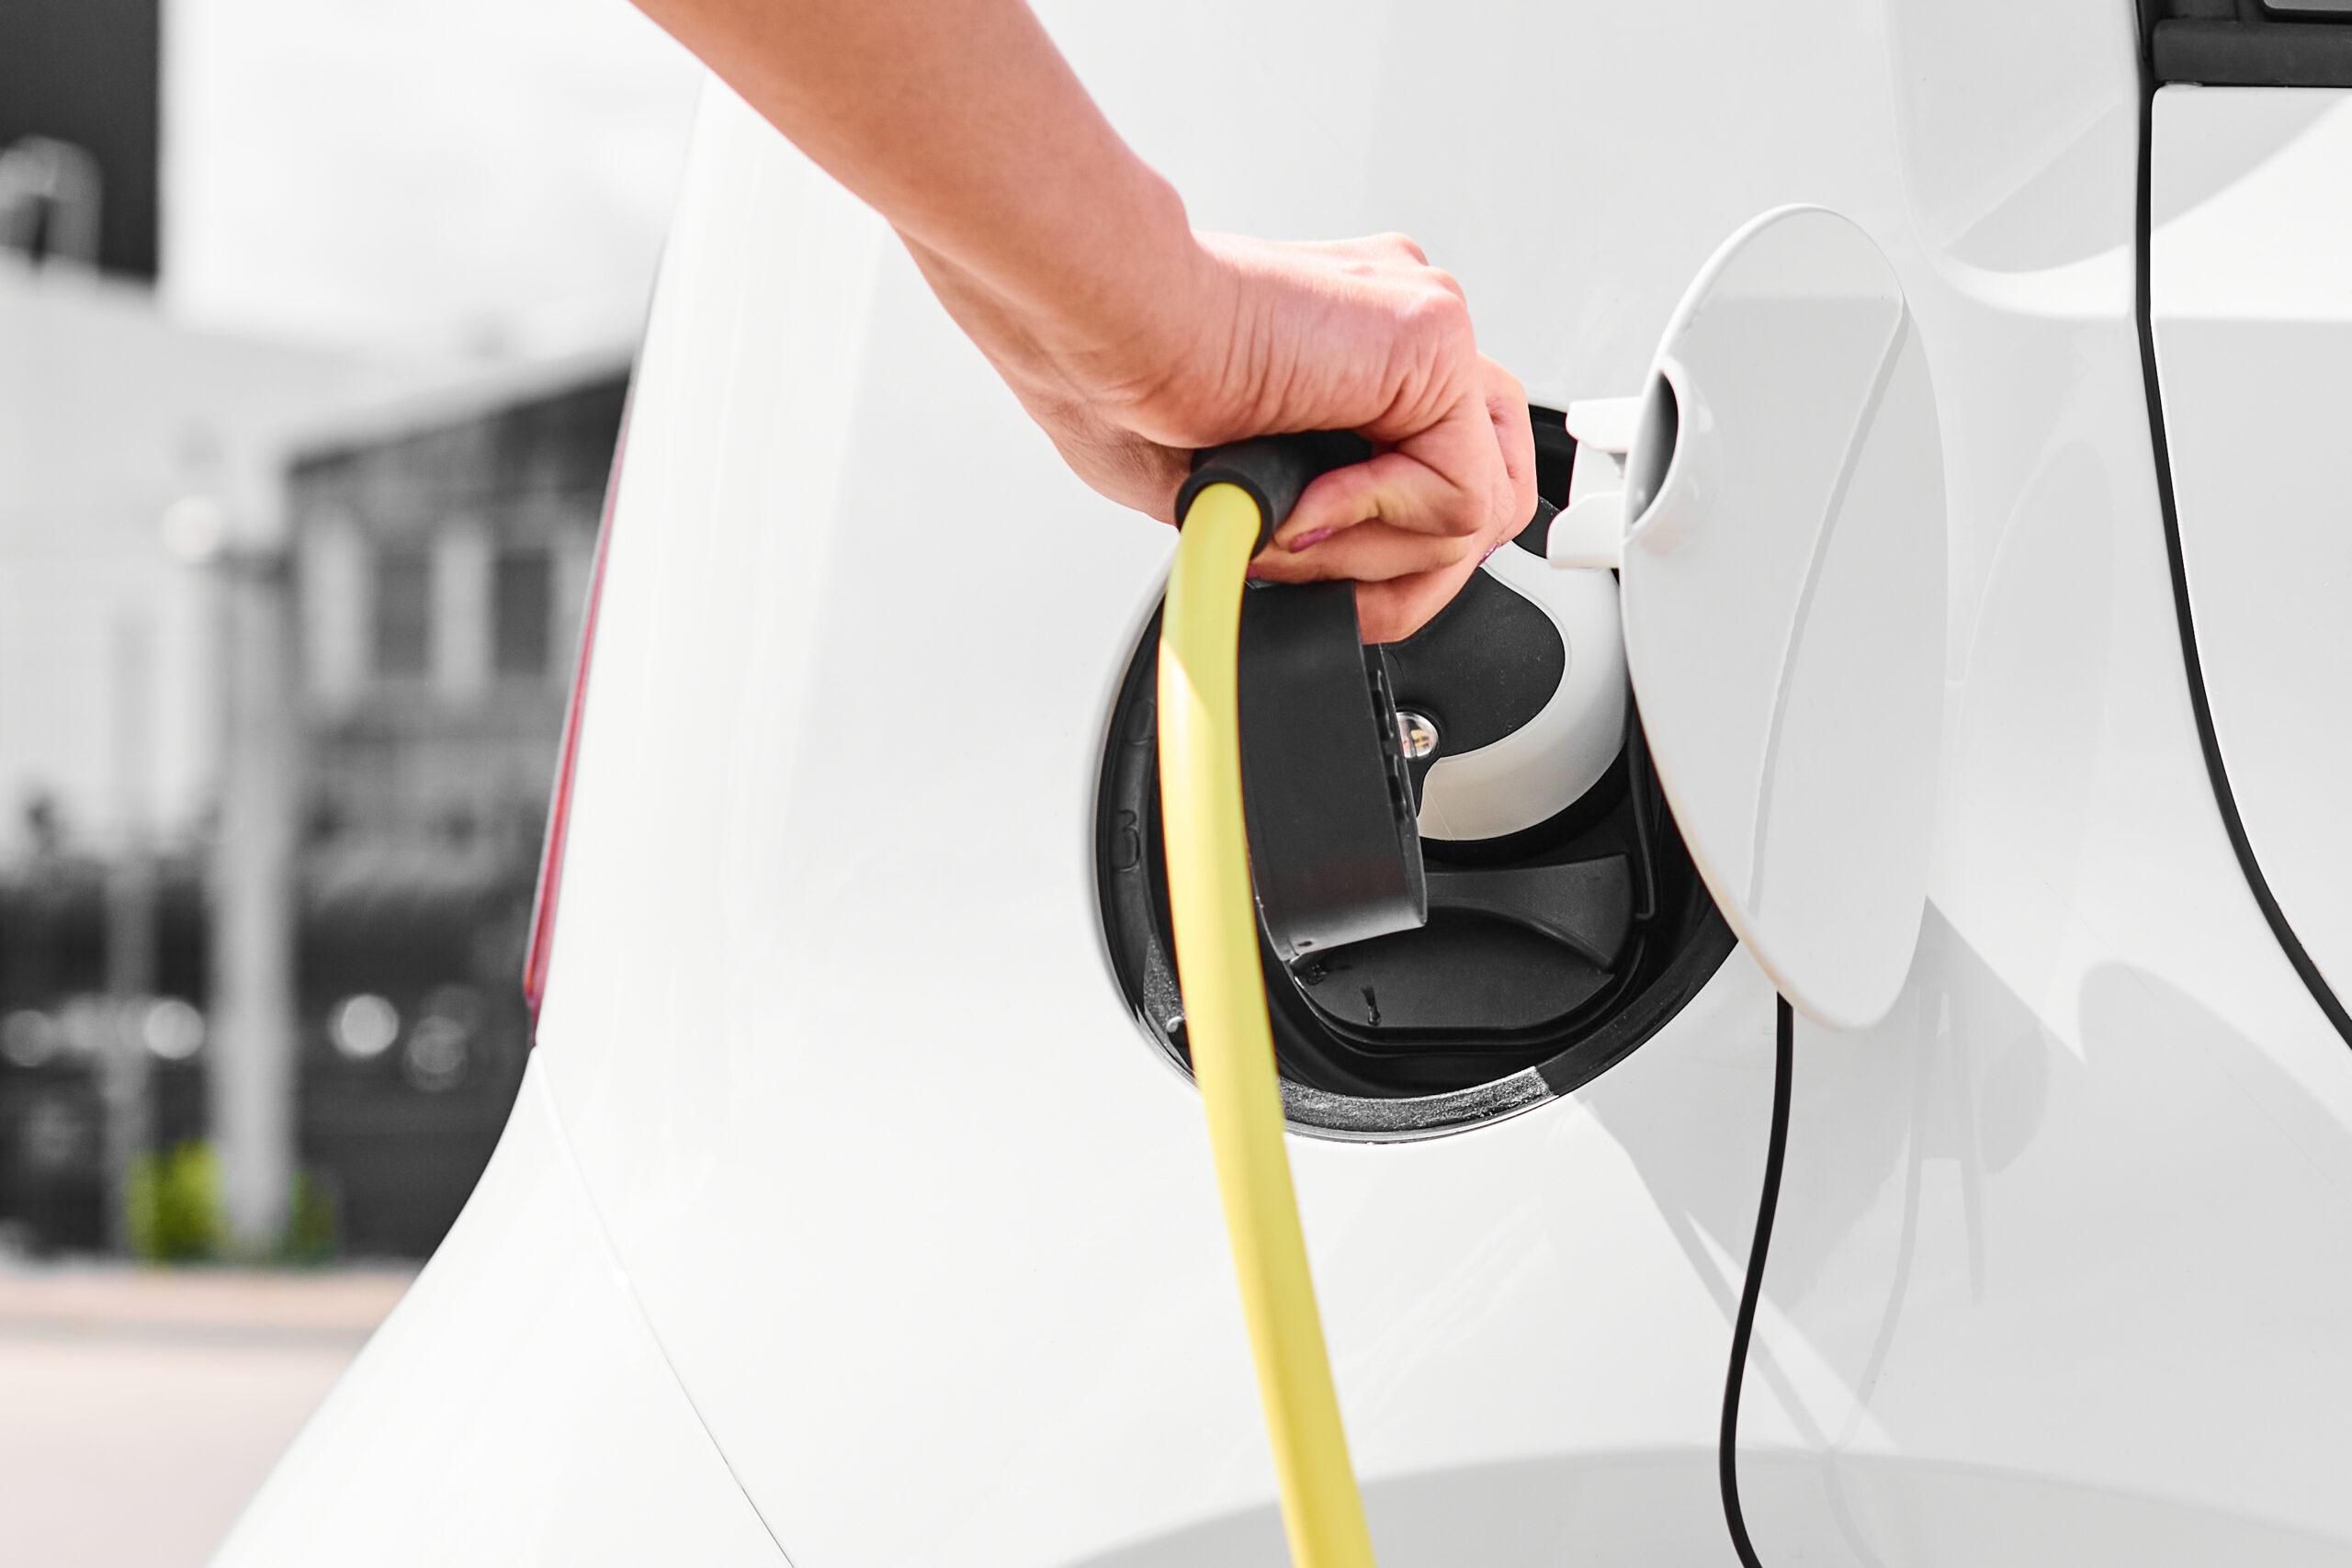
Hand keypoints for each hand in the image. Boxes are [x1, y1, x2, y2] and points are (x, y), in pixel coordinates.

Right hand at [909, 230, 1536, 641]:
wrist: (1100, 322)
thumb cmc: (1120, 380)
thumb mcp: (1233, 487)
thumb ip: (1308, 520)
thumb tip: (1336, 579)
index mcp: (1359, 358)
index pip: (1445, 477)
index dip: (1389, 553)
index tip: (1307, 561)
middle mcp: (1404, 335)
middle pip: (1487, 495)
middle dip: (1404, 571)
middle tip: (1307, 560)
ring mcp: (1427, 332)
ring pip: (1478, 510)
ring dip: (1375, 553)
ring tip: (1289, 522)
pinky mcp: (1436, 338)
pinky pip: (1461, 496)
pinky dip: (1374, 523)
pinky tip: (1302, 494)